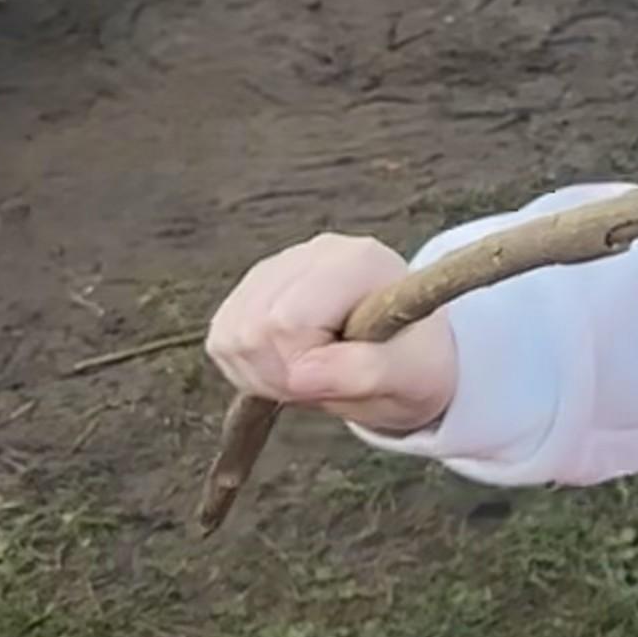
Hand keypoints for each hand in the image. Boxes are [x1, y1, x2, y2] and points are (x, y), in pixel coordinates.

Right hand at [205, 233, 457, 437]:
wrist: (409, 354)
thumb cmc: (415, 363)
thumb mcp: (411, 376)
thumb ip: (363, 372)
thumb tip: (300, 375)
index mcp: (358, 263)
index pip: (288, 320)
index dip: (299, 366)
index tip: (335, 380)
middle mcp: (313, 253)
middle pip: (251, 326)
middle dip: (279, 374)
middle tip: (322, 383)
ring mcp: (278, 267)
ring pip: (229, 332)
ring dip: (262, 374)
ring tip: (310, 376)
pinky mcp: (254, 288)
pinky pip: (222, 337)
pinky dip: (248, 367)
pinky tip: (289, 367)